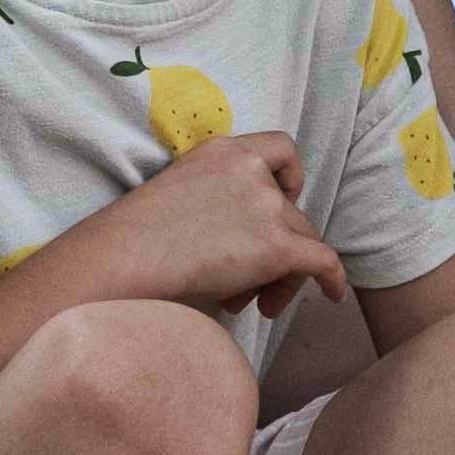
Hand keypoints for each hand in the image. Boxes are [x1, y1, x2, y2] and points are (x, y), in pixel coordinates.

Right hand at [110, 130, 349, 321]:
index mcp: (222, 151)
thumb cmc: (133, 239)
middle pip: (290, 210)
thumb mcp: (178, 193)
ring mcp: (266, 207)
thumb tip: (238, 244)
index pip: (279, 148)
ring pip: (303, 240)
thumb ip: (217, 200)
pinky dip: (332, 279)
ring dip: (283, 273)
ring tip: (253, 305)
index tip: (279, 202)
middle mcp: (251, 171)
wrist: (123, 258)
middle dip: (277, 246)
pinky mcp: (276, 245)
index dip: (288, 179)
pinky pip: (323, 261)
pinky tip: (332, 295)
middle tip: (249, 284)